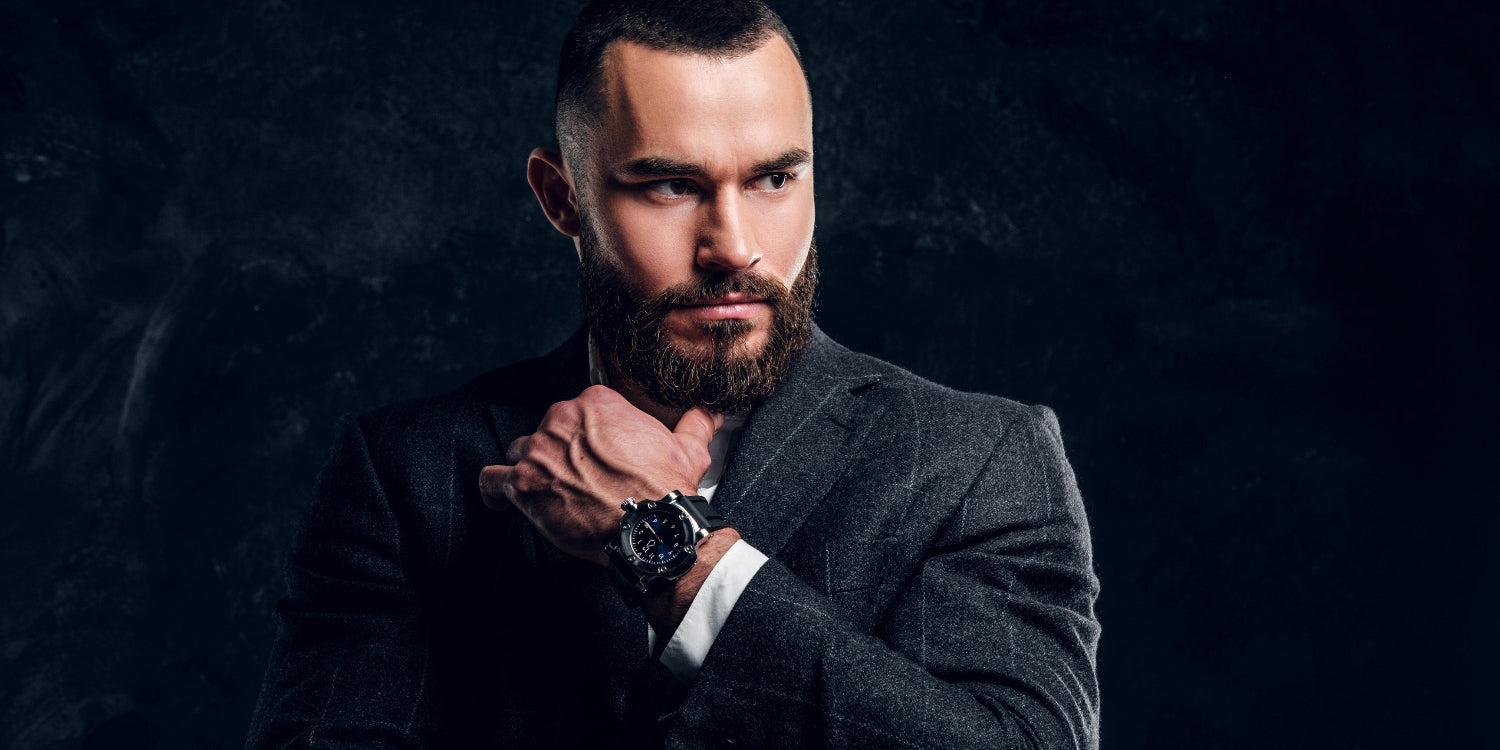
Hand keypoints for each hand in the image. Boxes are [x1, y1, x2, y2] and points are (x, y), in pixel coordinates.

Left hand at [478, 385, 721, 564]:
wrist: (650, 527)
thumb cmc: (665, 489)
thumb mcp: (688, 449)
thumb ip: (695, 423)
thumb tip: (712, 412)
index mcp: (596, 403)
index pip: (578, 411)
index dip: (585, 436)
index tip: (594, 456)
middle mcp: (562, 418)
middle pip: (546, 431)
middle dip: (557, 454)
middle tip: (577, 479)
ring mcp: (538, 450)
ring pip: (519, 452)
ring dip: (529, 470)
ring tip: (542, 491)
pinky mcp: (522, 485)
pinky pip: (491, 480)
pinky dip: (494, 490)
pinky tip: (500, 500)